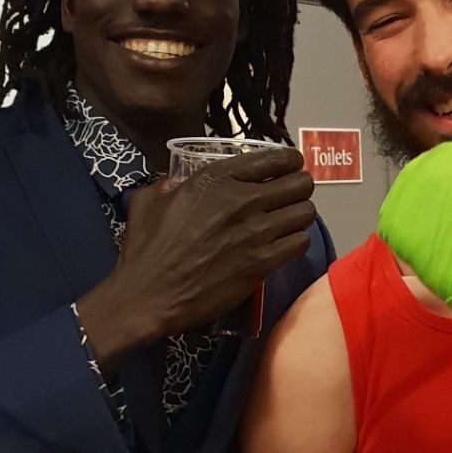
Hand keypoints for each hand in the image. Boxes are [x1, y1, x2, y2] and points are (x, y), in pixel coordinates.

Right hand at [76, 147, 315, 368]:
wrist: (150, 294)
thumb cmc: (146, 248)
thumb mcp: (150, 200)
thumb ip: (170, 184)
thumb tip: (178, 184)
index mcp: (216, 178)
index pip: (275, 158)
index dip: (290, 161)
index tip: (290, 167)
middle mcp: (242, 199)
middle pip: (299, 183)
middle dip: (299, 188)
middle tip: (290, 197)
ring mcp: (256, 232)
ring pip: (305, 212)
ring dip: (299, 215)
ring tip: (287, 222)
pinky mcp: (263, 262)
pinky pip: (300, 243)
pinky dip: (296, 242)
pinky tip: (283, 245)